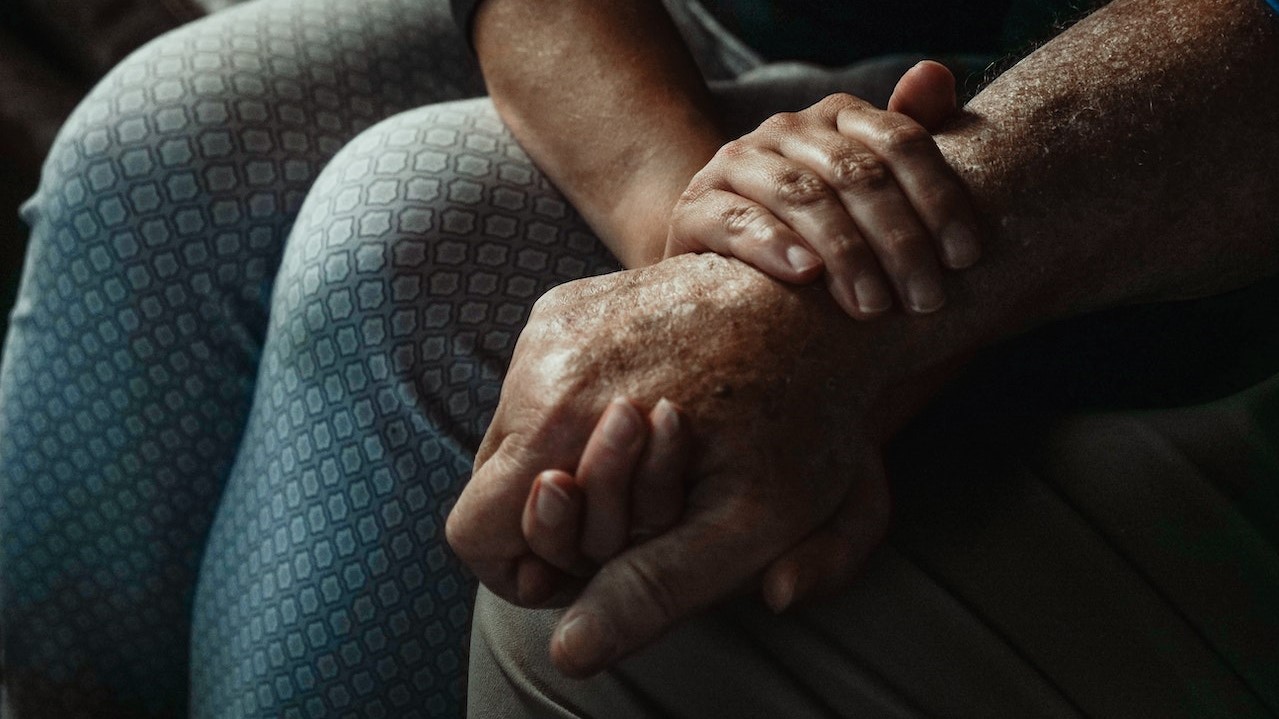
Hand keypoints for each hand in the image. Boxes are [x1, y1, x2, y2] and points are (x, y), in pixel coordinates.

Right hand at [447, 254, 901, 676]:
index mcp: (560, 416)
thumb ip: (650, 589)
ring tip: (659, 454)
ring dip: (569, 463)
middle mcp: (539, 357)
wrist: (826, 304)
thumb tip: (566, 658)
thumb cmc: (803, 419)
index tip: (594, 568)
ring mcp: (553, 323)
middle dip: (561, 516)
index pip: (475, 528)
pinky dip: (577, 417)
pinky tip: (650, 413)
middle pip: (497, 480)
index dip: (527, 567)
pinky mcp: (570, 304)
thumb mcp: (745, 523)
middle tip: (645, 515)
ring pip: (517, 434)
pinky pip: (539, 387)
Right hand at [666, 61, 979, 317]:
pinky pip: (738, 220)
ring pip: (803, 196)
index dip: (938, 197)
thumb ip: (907, 142)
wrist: (718, 256)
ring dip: (847, 253)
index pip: (901, 142)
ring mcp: (737, 164)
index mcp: (838, 119)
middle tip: (927, 300)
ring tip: (874, 305)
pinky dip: (774, 244)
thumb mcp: (866, 193)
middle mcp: (786, 130)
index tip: (965, 257)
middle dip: (900, 240)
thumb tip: (936, 73)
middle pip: (857, 173)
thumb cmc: (813, 232)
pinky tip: (806, 274)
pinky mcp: (696, 208)